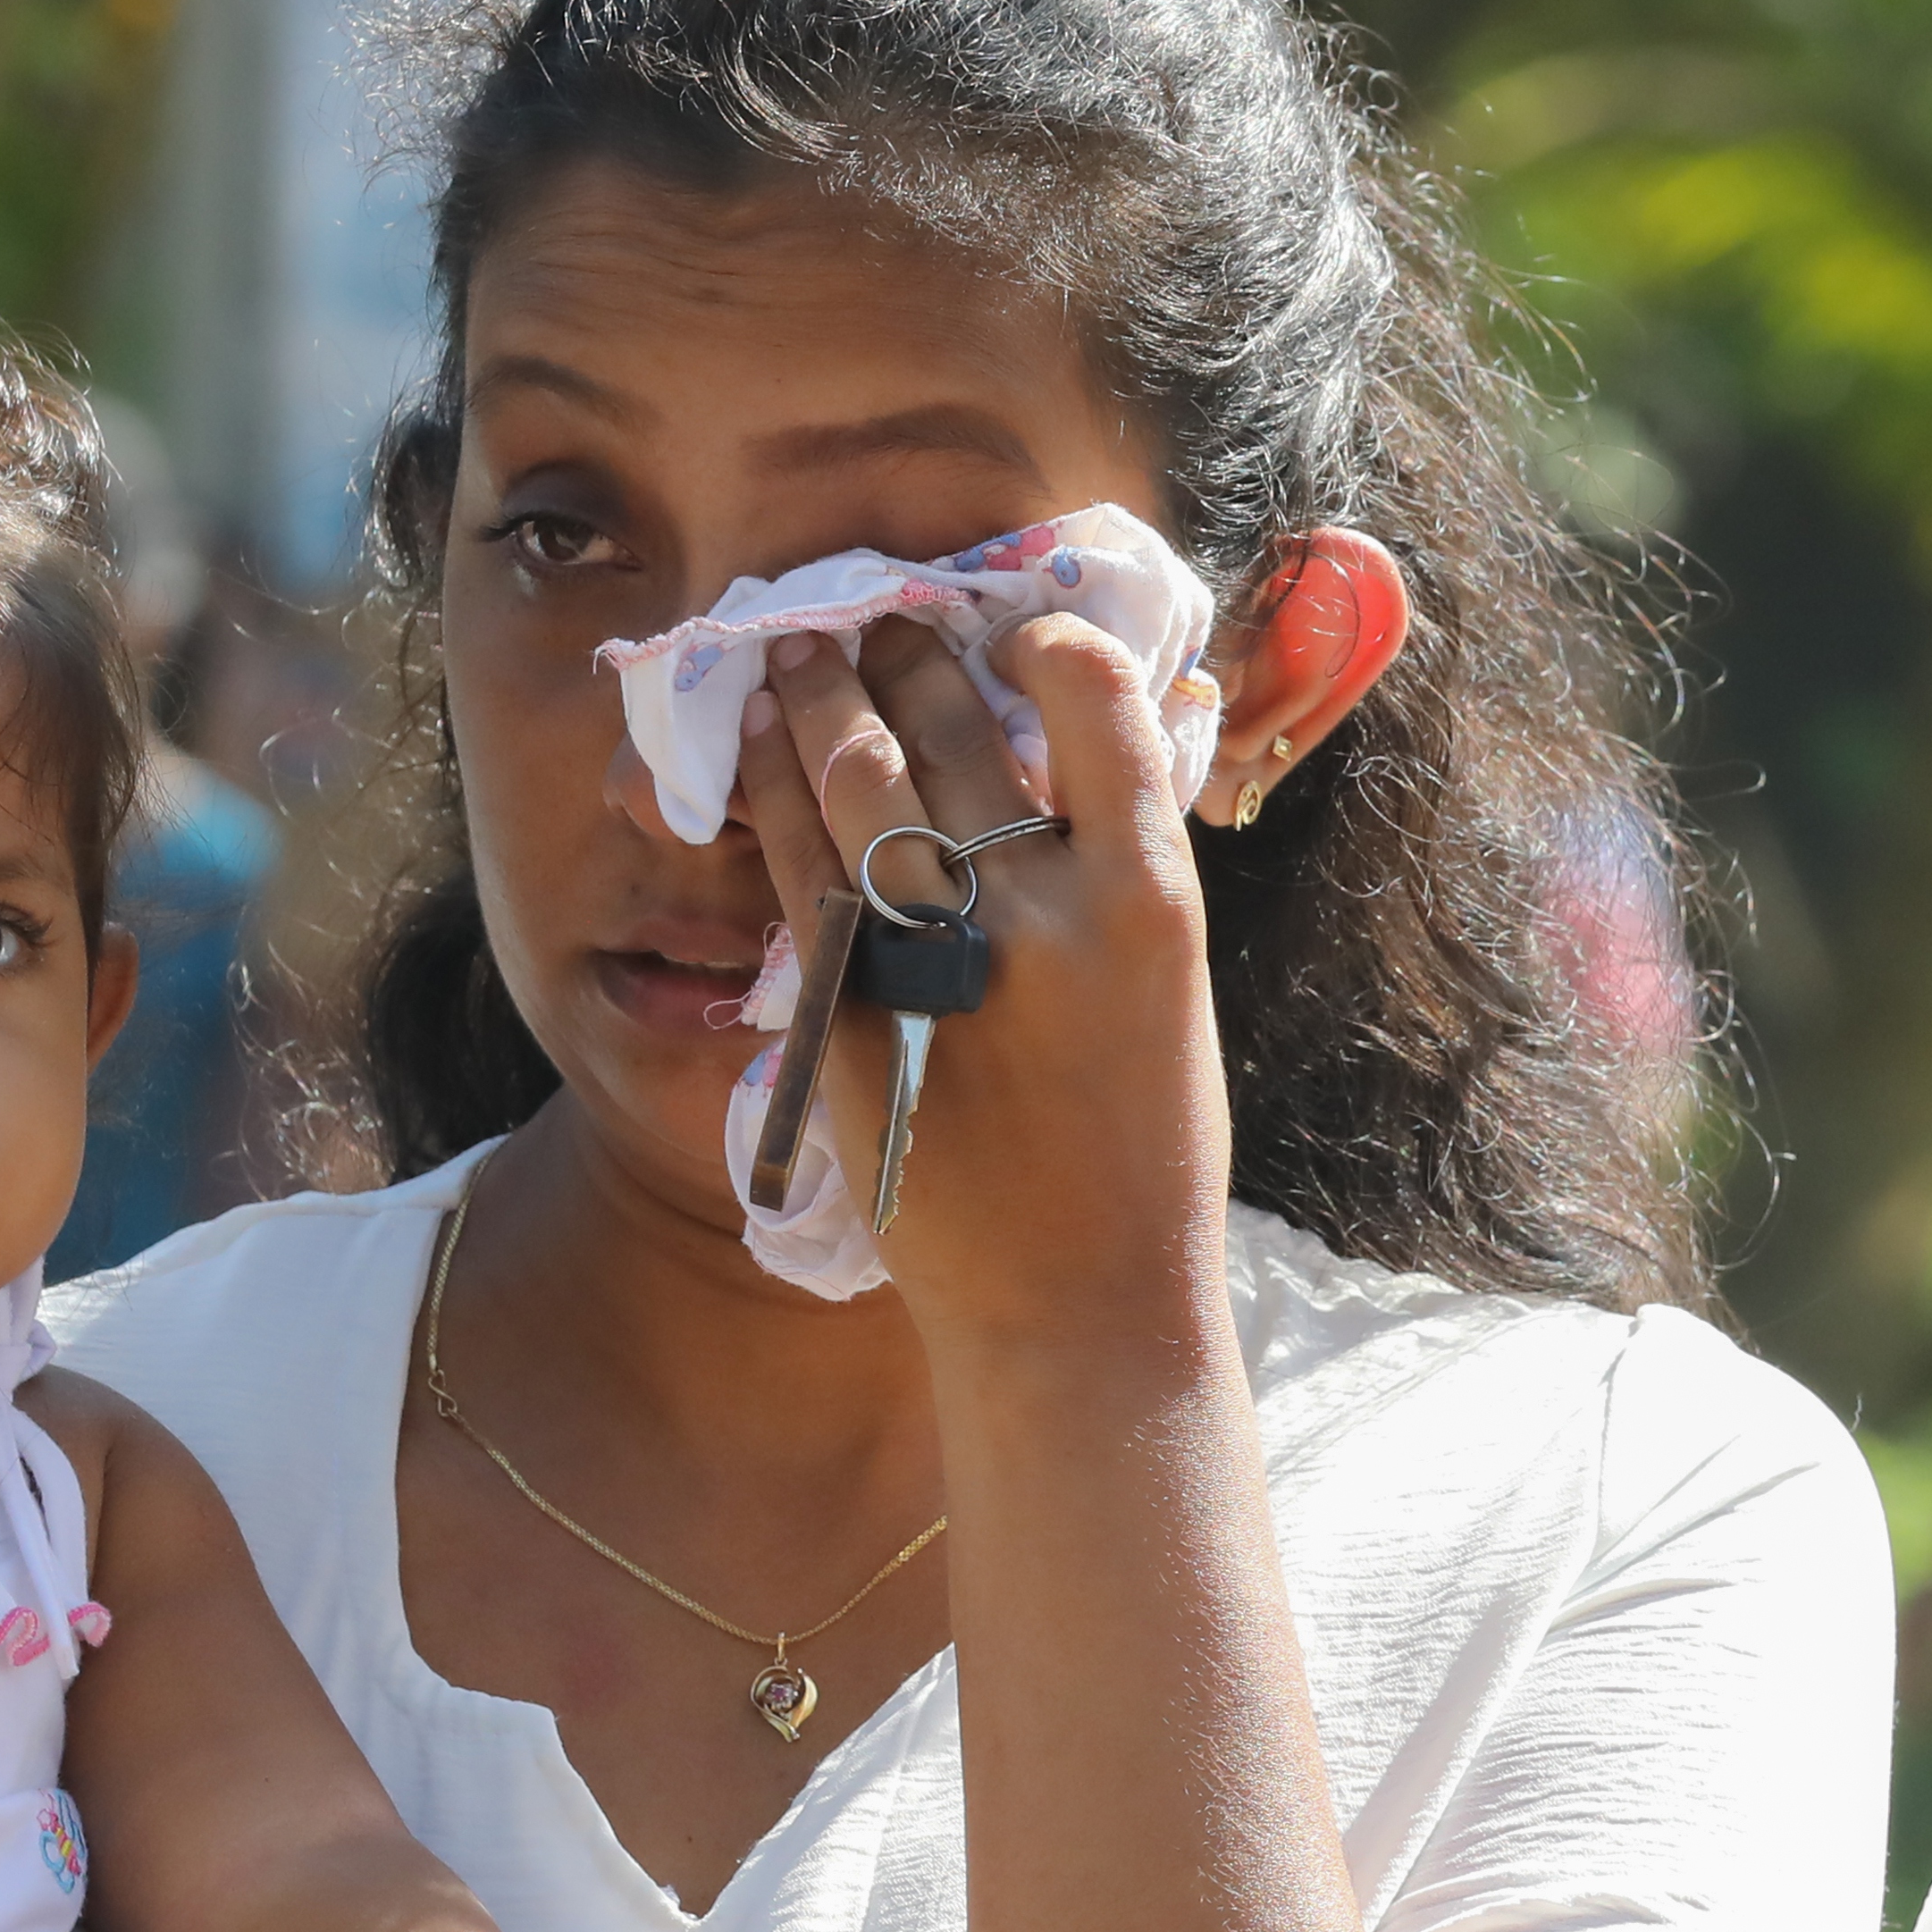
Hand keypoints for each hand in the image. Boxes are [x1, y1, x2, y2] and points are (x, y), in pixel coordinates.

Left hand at [720, 607, 1235, 1360]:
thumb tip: (1056, 764)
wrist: (1080, 1307)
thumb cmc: (1141, 1151)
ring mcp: (932, 961)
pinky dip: (774, 796)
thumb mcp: (1167, 993)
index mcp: (1147, 901)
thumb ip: (1111, 877)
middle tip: (873, 624)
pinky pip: (797, 869)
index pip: (1095, 701)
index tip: (1013, 637)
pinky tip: (764, 759)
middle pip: (951, 726)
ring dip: (816, 696)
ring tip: (799, 659)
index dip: (1043, 643)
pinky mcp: (846, 1010)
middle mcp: (1041, 915)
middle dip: (900, 654)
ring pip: (854, 775)